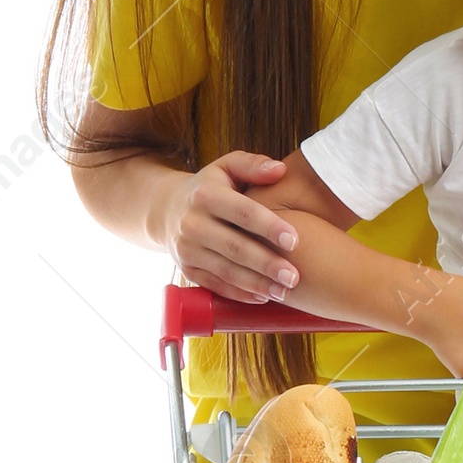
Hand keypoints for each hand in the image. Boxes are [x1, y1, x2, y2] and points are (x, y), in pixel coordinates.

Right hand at [160, 151, 299, 304]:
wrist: (167, 210)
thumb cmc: (211, 187)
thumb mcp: (227, 167)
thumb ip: (253, 166)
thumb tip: (280, 170)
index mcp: (205, 195)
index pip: (242, 212)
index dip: (269, 227)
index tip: (294, 240)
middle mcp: (192, 223)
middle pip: (235, 247)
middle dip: (266, 264)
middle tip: (294, 276)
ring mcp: (187, 249)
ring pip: (226, 271)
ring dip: (257, 284)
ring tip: (285, 292)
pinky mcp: (187, 270)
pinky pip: (216, 285)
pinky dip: (240, 294)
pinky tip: (263, 297)